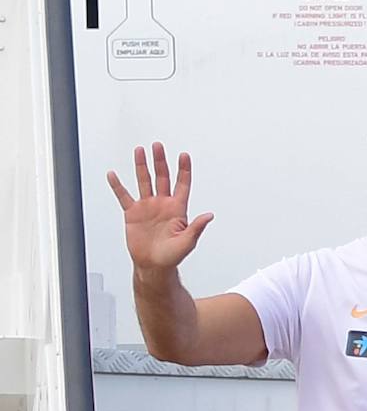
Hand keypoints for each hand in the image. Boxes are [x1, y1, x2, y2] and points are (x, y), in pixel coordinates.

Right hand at [107, 143, 213, 271]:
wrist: (153, 265)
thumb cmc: (172, 256)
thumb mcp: (187, 242)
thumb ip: (197, 227)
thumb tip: (209, 215)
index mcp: (177, 209)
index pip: (182, 185)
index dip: (184, 170)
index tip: (184, 155)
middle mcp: (162, 204)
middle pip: (162, 177)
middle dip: (160, 161)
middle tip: (158, 145)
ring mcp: (147, 207)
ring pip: (144, 181)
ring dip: (142, 166)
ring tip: (140, 150)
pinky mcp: (132, 213)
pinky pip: (123, 196)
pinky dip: (117, 186)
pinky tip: (113, 174)